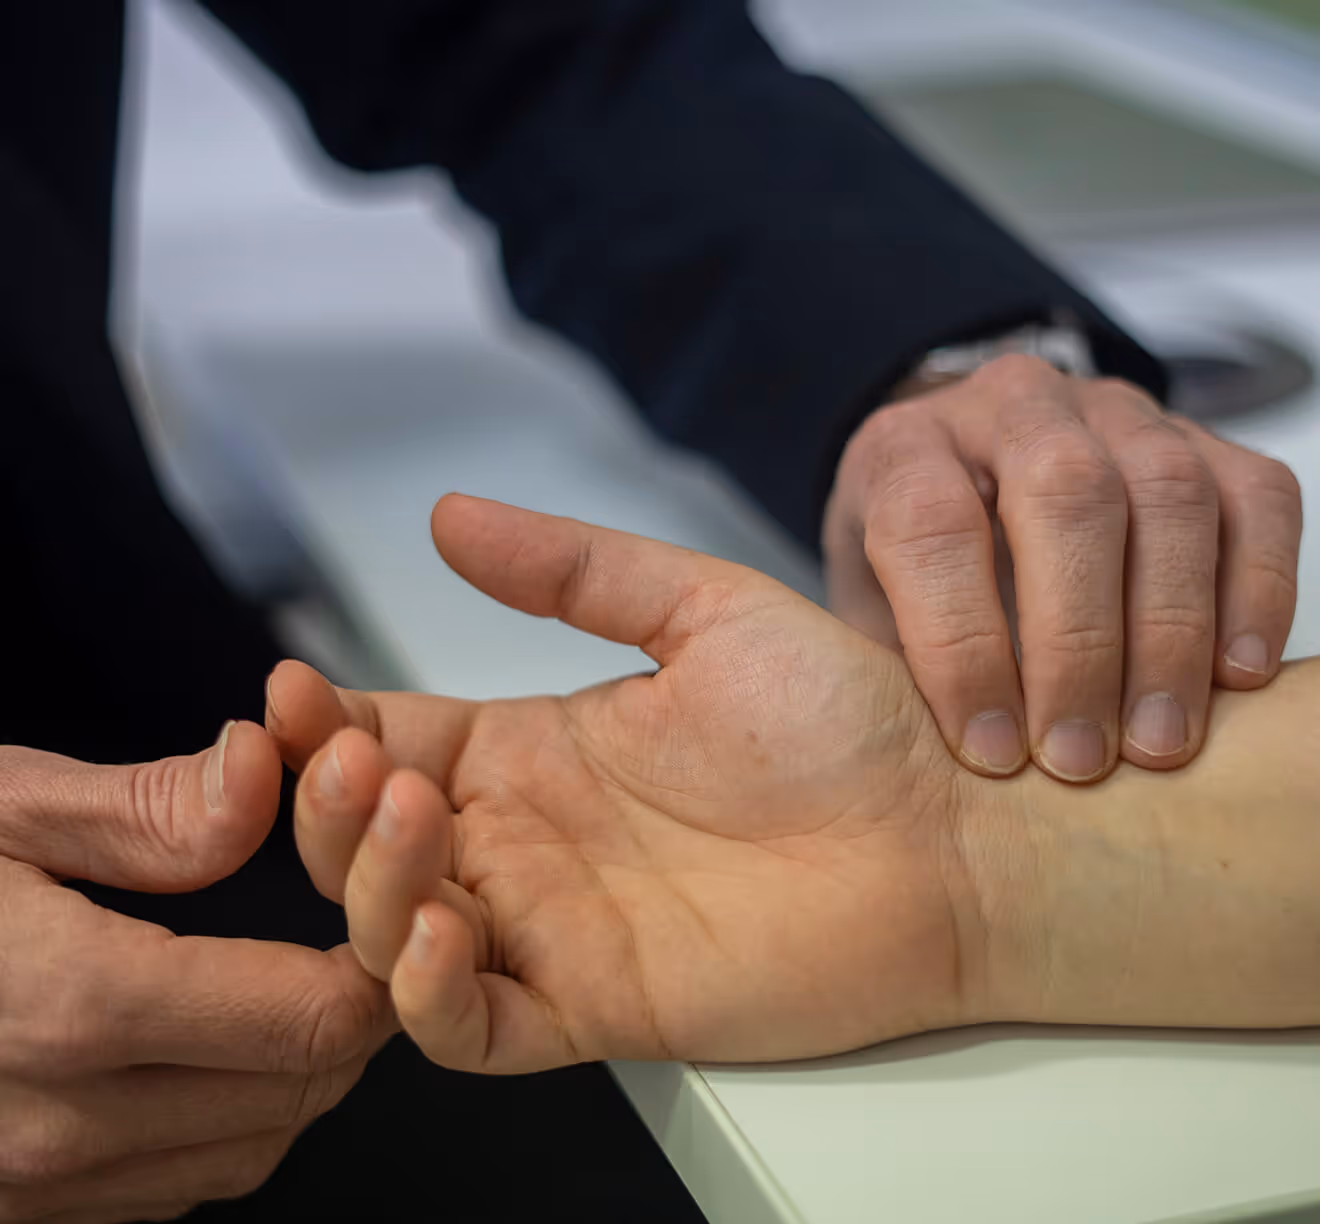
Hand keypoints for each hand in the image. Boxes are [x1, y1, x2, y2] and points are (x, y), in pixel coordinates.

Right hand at [0, 728, 391, 1223]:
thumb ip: (147, 809)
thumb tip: (266, 772)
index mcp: (67, 1007)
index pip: (308, 1020)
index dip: (377, 960)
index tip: (381, 904)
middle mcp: (51, 1125)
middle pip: (298, 1091)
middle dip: (352, 1010)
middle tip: (352, 930)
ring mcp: (27, 1187)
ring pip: (247, 1148)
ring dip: (297, 1071)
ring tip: (286, 979)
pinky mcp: (13, 1210)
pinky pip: (172, 1184)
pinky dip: (224, 1118)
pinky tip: (204, 1045)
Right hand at [271, 497, 1319, 1072]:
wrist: (953, 824)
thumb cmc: (846, 716)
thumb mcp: (698, 608)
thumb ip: (572, 568)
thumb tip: (449, 515)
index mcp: (538, 747)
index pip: (387, 739)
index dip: (322, 726)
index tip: (290, 693)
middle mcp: (530, 840)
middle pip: (366, 841)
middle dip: (328, 806)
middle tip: (347, 756)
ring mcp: (555, 927)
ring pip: (396, 934)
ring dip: (367, 882)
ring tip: (405, 812)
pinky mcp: (597, 1004)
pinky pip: (472, 1026)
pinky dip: (426, 991)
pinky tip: (438, 928)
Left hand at [822, 354, 1301, 781]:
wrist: (961, 481)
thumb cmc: (910, 574)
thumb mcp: (867, 611)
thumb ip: (895, 663)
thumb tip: (954, 760)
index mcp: (904, 446)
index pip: (930, 523)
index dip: (960, 645)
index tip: (989, 748)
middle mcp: (1011, 405)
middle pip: (1065, 495)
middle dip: (1078, 643)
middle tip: (1079, 757)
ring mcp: (1112, 411)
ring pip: (1168, 492)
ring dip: (1171, 630)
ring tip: (1158, 740)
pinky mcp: (1200, 436)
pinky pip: (1255, 498)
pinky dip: (1258, 590)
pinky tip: (1236, 677)